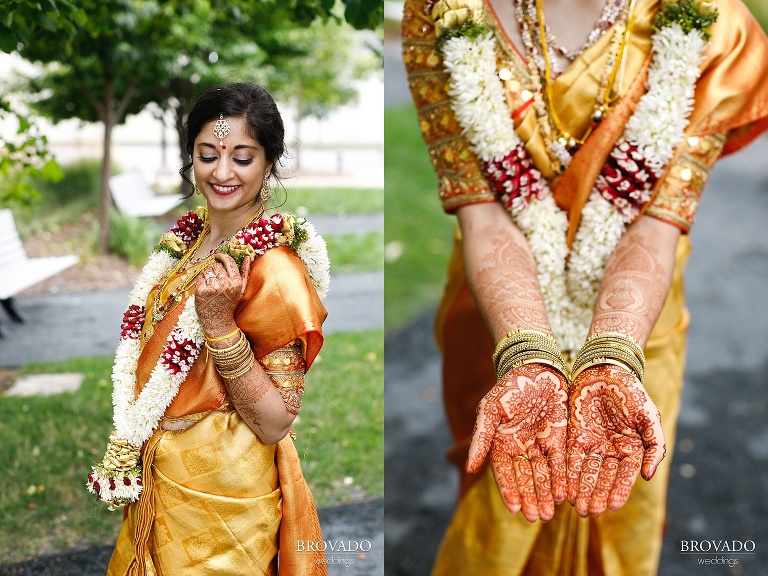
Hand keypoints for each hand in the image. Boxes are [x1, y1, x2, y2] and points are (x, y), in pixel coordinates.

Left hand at [194, 252, 250, 336]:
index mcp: (236, 283)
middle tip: (215, 279)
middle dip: (215, 269)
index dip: (223, 256)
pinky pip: (200, 277)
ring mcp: (213, 287)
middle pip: (216, 266)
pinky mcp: (202, 291)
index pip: (229, 262)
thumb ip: (245, 273)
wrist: (218, 322)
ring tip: (210, 284)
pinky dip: (201, 280)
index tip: (218, 255)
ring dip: (207, 274)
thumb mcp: (240, 290)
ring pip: (207, 270)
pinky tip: (205, 288)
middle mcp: (225, 284)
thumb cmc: (229, 305)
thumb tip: (248, 258)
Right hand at [466, 364, 567, 521]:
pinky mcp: (558, 438)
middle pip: (525, 478)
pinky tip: (563, 494)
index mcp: (500, 443)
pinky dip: (561, 478)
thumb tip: (468, 468)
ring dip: (545, 494)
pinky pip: (560, 462)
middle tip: (536, 518)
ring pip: (543, 475)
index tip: (515, 508)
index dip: (510, 490)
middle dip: (530, 499)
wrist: (535, 367)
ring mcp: (540, 444)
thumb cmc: (508, 387)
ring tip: (549, 513)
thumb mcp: (490, 410)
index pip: (504, 473)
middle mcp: (520, 448)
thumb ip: (481, 439)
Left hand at [566, 364, 664, 516]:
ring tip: (578, 507)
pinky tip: (565, 487)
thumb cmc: (632, 392)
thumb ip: (654, 446)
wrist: (606, 369)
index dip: (618, 491)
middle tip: (590, 513)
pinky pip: (571, 458)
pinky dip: (569, 473)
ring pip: (586, 472)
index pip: (625, 476)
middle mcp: (611, 450)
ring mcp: (592, 443)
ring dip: (582, 490)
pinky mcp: (574, 435)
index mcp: (631, 448)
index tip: (612, 506)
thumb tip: (649, 476)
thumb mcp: (649, 417)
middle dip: (597, 495)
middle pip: (603, 478)